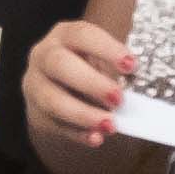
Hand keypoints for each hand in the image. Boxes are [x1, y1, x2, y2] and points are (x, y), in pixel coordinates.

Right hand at [23, 15, 132, 172]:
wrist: (57, 86)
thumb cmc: (86, 67)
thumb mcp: (99, 59)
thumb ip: (115, 71)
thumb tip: (138, 96)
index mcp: (65, 35)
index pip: (82, 35)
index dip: (107, 49)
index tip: (131, 66)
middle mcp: (44, 56)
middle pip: (60, 64)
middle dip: (91, 83)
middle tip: (119, 99)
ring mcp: (35, 85)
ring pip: (52, 100)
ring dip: (83, 114)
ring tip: (110, 125)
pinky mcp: (36, 113)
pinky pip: (55, 125)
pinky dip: (77, 133)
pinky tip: (96, 138)